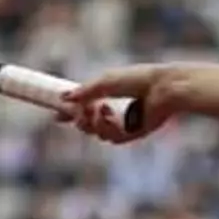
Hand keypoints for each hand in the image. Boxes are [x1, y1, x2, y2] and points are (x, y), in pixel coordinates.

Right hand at [58, 64, 182, 143]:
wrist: (162, 89)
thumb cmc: (137, 79)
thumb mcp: (105, 81)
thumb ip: (84, 91)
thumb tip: (64, 97)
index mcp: (107, 96)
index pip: (83, 108)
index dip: (69, 113)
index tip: (57, 115)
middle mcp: (114, 111)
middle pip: (87, 125)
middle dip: (79, 120)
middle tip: (81, 113)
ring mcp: (123, 124)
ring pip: (97, 134)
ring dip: (93, 123)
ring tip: (102, 109)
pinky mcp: (133, 134)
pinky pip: (111, 139)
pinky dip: (107, 127)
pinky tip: (110, 114)